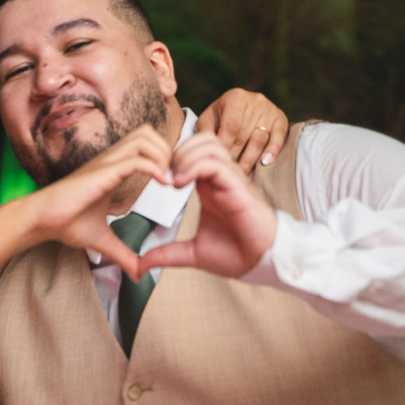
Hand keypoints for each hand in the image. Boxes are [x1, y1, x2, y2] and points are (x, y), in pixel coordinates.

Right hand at [27, 126, 171, 279]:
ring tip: (169, 179)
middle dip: (167, 149)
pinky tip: (163, 184)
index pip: (144, 145)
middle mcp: (111, 160)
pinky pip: (136, 160)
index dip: (163, 157)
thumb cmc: (65, 223)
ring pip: (144, 138)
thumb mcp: (103, 241)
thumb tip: (139, 274)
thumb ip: (124, 254)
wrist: (41, 221)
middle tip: (174, 175)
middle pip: (147, 133)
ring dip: (163, 155)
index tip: (174, 181)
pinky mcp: (102, 173)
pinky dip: (155, 168)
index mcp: (113, 169)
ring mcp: (106, 163)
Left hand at [138, 132, 276, 277]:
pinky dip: (194, 167)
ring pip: (208, 144)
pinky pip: (215, 164)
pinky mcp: (238, 187)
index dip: (172, 158)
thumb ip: (167, 254)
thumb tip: (141, 265)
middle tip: (164, 177)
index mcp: (209, 186)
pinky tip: (180, 186)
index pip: (192, 151)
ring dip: (184, 156)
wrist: (263, 263)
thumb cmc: (237, 254)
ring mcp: (231, 179)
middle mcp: (220, 178)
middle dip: (176, 151)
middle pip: (200, 139)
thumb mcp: (193, 254)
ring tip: (173, 181)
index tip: (159, 182)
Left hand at [196, 88, 287, 171]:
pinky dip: (272, 150)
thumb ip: (205, 131)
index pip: (230, 128)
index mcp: (235, 97)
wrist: (241, 108)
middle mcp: (254, 100)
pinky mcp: (281, 118)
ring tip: (240, 173)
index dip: (224, 147)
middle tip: (227, 172)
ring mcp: (269, 109)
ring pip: (260, 139)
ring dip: (249, 159)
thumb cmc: (220, 118)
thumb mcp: (208, 120)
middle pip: (244, 135)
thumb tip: (206, 147)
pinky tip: (265, 162)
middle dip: (234, 156)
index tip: (219, 162)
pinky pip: (279, 136)